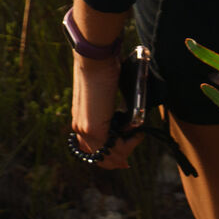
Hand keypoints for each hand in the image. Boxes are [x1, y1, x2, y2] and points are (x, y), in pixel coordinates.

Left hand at [70, 53, 139, 168]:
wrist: (94, 59)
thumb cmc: (101, 70)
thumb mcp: (103, 97)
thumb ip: (108, 112)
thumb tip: (124, 122)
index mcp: (81, 121)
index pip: (92, 150)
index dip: (108, 158)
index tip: (123, 159)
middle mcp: (80, 128)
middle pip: (100, 157)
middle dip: (117, 159)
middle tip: (130, 157)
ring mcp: (86, 130)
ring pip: (107, 156)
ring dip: (126, 151)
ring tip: (137, 136)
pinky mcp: (94, 129)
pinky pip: (114, 148)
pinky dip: (129, 145)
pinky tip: (137, 133)